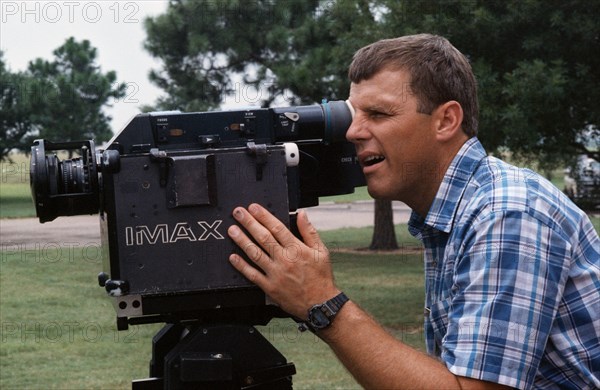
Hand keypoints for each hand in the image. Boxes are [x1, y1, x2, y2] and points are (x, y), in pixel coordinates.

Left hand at [227, 203, 339, 318]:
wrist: (320, 304)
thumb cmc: (321, 278)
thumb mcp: (321, 251)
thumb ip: (309, 231)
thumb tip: (302, 214)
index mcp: (297, 249)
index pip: (277, 228)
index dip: (263, 216)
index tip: (253, 208)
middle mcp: (284, 260)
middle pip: (263, 237)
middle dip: (249, 223)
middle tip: (238, 213)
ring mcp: (276, 274)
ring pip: (255, 253)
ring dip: (242, 240)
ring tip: (232, 230)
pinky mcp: (270, 287)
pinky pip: (252, 275)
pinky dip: (241, 266)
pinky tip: (233, 257)